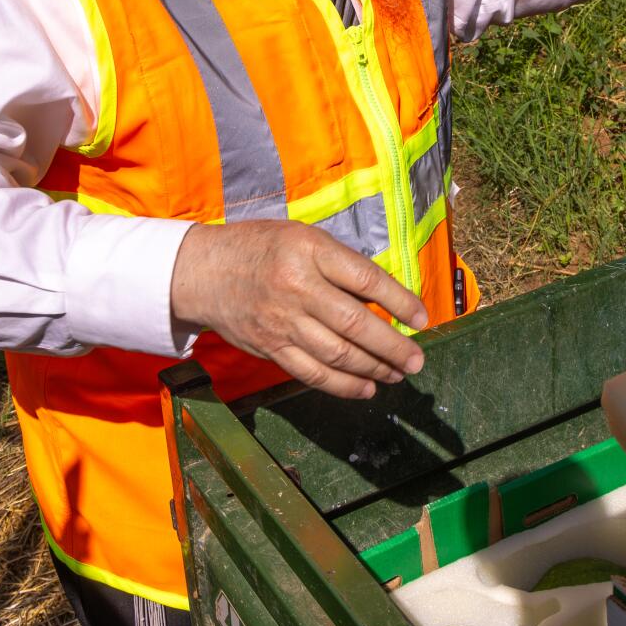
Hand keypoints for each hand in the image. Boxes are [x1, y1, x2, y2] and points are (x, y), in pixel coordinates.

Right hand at [170, 221, 427, 399]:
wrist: (203, 272)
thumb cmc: (262, 248)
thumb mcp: (303, 238)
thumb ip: (340, 265)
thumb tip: (386, 300)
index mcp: (309, 251)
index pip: (366, 280)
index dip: (400, 302)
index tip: (422, 319)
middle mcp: (296, 287)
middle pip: (355, 325)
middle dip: (393, 347)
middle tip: (417, 361)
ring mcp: (281, 322)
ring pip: (338, 355)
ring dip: (374, 369)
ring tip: (397, 374)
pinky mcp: (270, 348)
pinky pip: (312, 373)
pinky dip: (343, 385)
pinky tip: (366, 387)